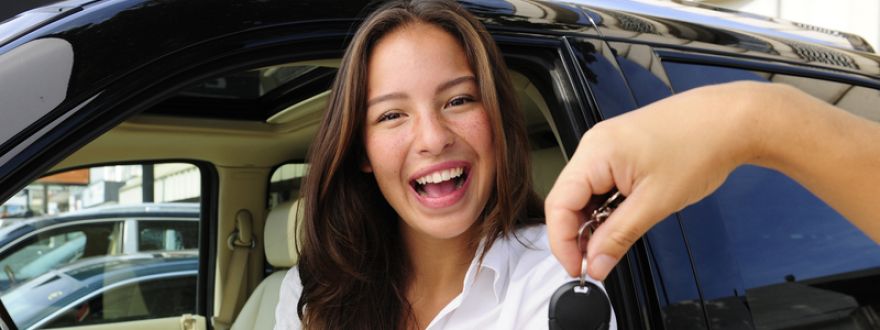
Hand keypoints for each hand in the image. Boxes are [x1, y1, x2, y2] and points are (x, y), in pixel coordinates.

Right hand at [544, 81, 762, 279]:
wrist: (730, 121)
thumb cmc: (700, 146)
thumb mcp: (656, 203)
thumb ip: (619, 236)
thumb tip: (597, 263)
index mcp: (595, 152)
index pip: (559, 205)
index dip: (563, 243)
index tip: (579, 269)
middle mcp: (595, 146)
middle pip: (567, 200)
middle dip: (579, 234)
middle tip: (598, 261)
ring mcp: (607, 146)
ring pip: (585, 194)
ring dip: (595, 222)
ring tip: (617, 239)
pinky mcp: (621, 151)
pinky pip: (601, 184)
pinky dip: (608, 207)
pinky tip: (625, 218)